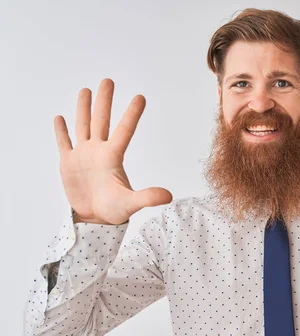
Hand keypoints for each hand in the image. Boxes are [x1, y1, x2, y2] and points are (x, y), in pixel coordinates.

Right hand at [54, 78, 172, 224]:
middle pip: (101, 121)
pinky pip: (64, 143)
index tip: (140, 97)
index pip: (124, 131)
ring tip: (86, 89)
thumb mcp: (131, 203)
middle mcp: (99, 151)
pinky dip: (61, 131)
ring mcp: (83, 155)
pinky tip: (60, 117)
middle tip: (108, 80)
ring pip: (83, 126)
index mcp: (113, 157)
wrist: (95, 220)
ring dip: (83, 108)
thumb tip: (169, 196)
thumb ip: (147, 197)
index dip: (131, 114)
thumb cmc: (114, 211)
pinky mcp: (68, 163)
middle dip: (104, 101)